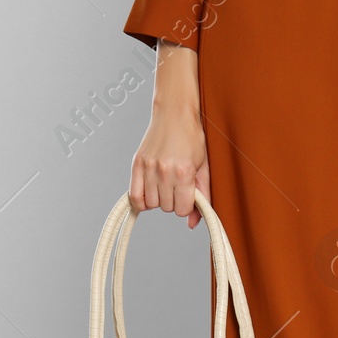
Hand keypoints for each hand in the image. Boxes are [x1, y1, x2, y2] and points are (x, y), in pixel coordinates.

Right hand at [130, 40, 208, 227]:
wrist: (174, 113)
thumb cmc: (192, 138)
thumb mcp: (204, 168)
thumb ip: (202, 196)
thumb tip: (194, 223)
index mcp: (183, 172)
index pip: (182, 210)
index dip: (187, 206)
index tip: (189, 196)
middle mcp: (163, 171)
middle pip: (166, 208)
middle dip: (174, 202)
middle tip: (178, 187)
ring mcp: (148, 167)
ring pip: (150, 204)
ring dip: (159, 200)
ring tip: (165, 186)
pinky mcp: (136, 164)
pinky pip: (133, 196)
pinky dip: (141, 201)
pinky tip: (149, 194)